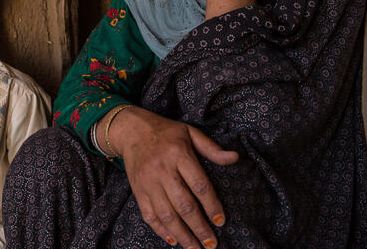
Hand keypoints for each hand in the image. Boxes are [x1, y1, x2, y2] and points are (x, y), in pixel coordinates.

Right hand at [100, 106, 238, 248]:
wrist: (131, 130)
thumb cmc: (166, 132)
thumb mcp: (190, 132)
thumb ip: (211, 148)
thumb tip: (235, 157)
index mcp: (178, 154)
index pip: (198, 184)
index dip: (211, 205)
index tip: (220, 221)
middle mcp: (162, 169)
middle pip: (183, 204)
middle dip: (199, 227)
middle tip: (211, 244)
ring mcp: (148, 182)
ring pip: (166, 214)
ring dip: (182, 235)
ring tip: (195, 248)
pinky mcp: (138, 190)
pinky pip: (149, 214)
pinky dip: (160, 230)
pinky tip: (173, 240)